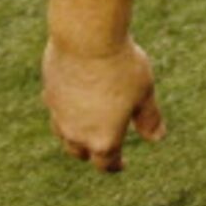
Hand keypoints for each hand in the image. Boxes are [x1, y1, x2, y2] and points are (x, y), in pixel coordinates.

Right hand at [44, 36, 164, 172]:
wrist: (86, 39)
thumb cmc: (122, 67)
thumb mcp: (144, 93)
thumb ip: (149, 118)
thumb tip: (157, 138)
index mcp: (103, 139)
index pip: (106, 163)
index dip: (114, 166)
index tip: (121, 165)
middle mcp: (76, 133)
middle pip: (80, 152)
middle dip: (91, 152)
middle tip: (102, 147)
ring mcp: (58, 114)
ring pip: (64, 133)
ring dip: (76, 133)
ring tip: (87, 126)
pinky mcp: (48, 94)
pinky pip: (57, 109)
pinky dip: (66, 109)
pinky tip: (74, 98)